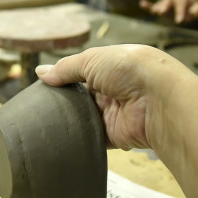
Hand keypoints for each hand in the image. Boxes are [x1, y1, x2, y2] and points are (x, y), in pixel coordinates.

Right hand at [35, 44, 195, 151]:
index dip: (65, 77)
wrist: (157, 100)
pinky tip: (59, 135)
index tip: (44, 84)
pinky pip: (92, 137)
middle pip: (83, 95)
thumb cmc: (130, 69)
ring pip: (84, 117)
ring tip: (43, 119)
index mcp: (113, 66)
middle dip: (65, 99)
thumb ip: (66, 68)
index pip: (84, 71)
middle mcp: (115, 88)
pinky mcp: (115, 134)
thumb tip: (41, 72)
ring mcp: (115, 112)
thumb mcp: (93, 59)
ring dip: (70, 118)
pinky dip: (78, 137)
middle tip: (39, 103)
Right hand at [140, 0, 197, 23]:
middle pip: (168, 2)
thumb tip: (191, 15)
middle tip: (162, 13)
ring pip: (161, 4)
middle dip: (165, 7)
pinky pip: (153, 5)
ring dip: (157, 7)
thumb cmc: (193, 7)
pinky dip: (147, 5)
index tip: (179, 21)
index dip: (180, 12)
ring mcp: (165, 2)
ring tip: (154, 11)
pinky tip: (141, 3)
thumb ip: (197, 11)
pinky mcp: (160, 7)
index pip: (181, 5)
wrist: (187, 2)